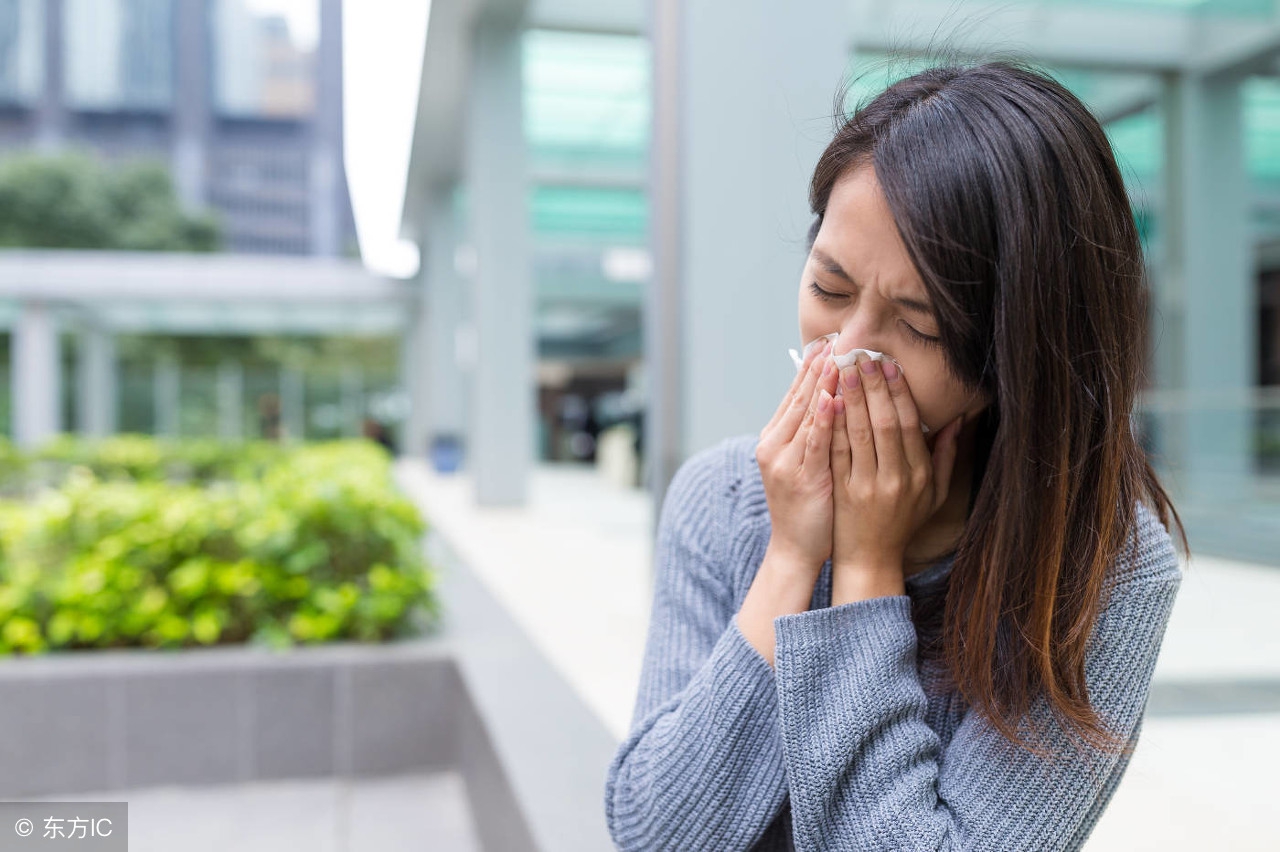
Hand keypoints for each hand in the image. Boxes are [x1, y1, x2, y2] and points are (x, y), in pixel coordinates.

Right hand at [756, 338, 840, 573]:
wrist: (794, 549)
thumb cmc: (806, 506)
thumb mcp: (804, 462)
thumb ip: (813, 431)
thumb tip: (830, 396)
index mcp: (775, 439)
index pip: (795, 394)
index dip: (811, 367)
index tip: (828, 341)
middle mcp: (774, 445)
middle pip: (798, 397)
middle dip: (818, 367)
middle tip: (835, 337)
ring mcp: (784, 461)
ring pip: (805, 414)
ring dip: (821, 383)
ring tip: (836, 357)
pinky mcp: (801, 477)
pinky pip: (813, 442)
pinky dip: (821, 418)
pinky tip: (831, 397)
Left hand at [830, 357, 963, 580]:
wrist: (870, 559)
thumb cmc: (902, 522)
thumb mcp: (934, 494)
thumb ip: (945, 456)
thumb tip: (956, 419)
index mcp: (918, 475)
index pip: (908, 424)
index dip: (898, 391)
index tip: (889, 363)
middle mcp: (894, 478)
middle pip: (883, 423)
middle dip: (873, 386)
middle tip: (862, 355)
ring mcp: (866, 485)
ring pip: (858, 433)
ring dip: (850, 397)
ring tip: (841, 368)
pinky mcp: (841, 491)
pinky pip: (836, 451)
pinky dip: (831, 424)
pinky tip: (826, 401)